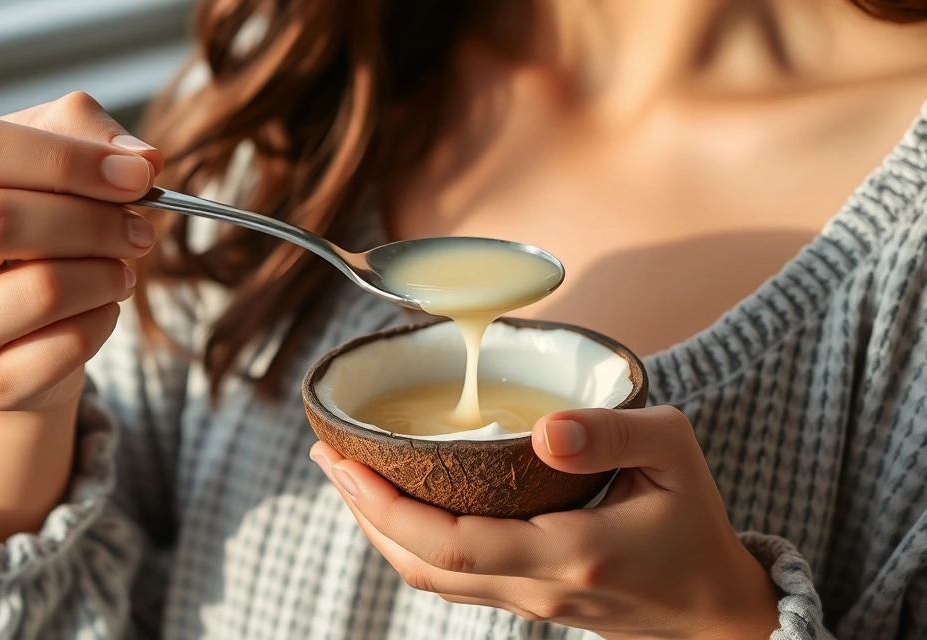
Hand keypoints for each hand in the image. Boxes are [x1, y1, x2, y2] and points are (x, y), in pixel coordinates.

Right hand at [0, 91, 162, 411]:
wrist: (25, 320)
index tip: (136, 175)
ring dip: (107, 273)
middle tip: (141, 229)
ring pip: (41, 288)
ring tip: (122, 267)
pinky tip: (100, 308)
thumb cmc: (37, 215)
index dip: (66, 158)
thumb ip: (89, 131)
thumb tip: (140, 159)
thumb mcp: (53, 153)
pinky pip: (65, 345)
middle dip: (94, 221)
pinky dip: (104, 321)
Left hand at [310, 405, 782, 638]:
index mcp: (572, 552)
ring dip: (379, 530)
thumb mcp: (674, 454)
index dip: (387, 507)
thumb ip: (611, 434)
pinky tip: (398, 504)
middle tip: (328, 456)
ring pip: (430, 579)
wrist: (714, 612)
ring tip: (349, 475)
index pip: (454, 544)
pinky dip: (410, 543)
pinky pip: (451, 579)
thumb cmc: (694, 523)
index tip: (346, 460)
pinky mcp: (526, 601)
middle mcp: (538, 587)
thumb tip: (543, 430)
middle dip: (364, 513)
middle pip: (423, 566)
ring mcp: (528, 602)